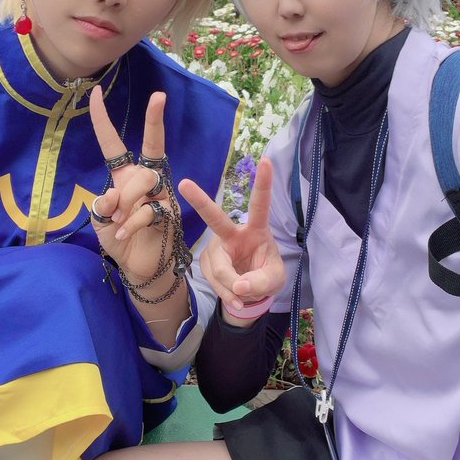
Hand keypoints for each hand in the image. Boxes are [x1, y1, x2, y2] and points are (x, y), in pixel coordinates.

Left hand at [90, 88, 179, 285]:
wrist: (138, 268)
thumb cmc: (120, 240)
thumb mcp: (101, 221)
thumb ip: (103, 205)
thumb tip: (113, 194)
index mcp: (125, 177)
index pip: (113, 145)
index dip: (103, 120)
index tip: (94, 93)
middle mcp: (146, 181)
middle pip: (153, 146)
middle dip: (155, 120)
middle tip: (159, 96)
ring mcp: (161, 195)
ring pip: (145, 179)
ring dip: (127, 201)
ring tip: (119, 221)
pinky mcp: (170, 213)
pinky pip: (149, 209)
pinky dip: (131, 224)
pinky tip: (123, 235)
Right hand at [179, 157, 285, 315]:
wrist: (250, 291)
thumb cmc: (266, 275)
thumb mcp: (275, 280)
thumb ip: (262, 282)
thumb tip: (239, 286)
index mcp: (256, 229)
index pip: (260, 205)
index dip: (264, 184)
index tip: (266, 161)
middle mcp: (231, 234)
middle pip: (215, 218)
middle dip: (200, 201)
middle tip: (184, 184)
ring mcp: (216, 248)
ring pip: (221, 270)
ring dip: (235, 288)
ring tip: (246, 296)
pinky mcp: (206, 263)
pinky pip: (216, 283)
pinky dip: (228, 295)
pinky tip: (236, 298)